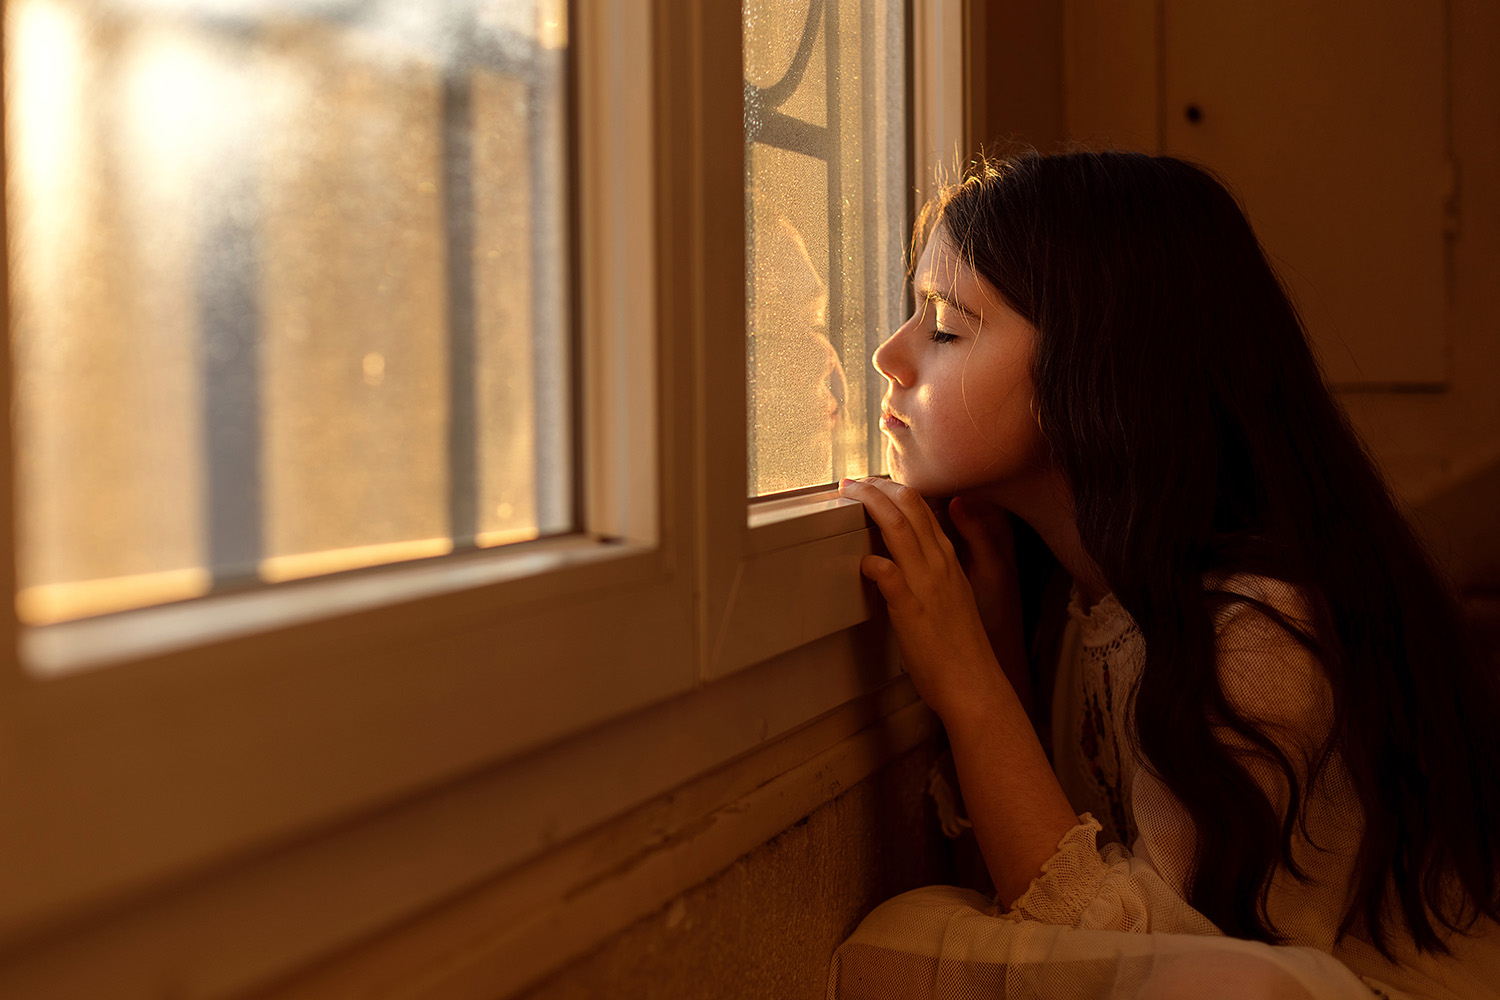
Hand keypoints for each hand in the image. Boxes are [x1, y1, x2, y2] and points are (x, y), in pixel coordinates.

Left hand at [839, 477, 1015, 722]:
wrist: (974, 683)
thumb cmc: (959, 647)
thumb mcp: (951, 596)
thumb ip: (932, 572)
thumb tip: (907, 557)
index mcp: (948, 560)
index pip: (922, 509)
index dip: (895, 491)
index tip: (874, 484)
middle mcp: (939, 565)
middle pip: (910, 508)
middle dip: (879, 487)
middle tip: (854, 481)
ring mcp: (927, 586)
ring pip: (901, 530)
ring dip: (873, 506)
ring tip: (851, 495)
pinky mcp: (913, 610)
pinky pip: (892, 578)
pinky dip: (876, 563)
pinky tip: (863, 560)